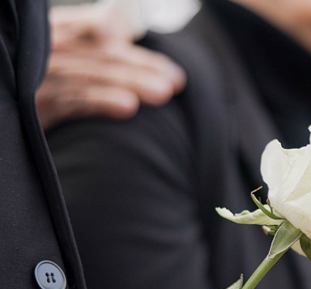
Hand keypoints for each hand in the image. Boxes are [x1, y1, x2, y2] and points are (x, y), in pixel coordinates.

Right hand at [37, 5, 185, 130]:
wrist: (4, 121)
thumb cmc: (29, 85)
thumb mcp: (56, 60)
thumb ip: (86, 47)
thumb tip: (120, 33)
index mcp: (49, 33)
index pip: (97, 28)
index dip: (134, 45)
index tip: (164, 65)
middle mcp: (42, 49)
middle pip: (100, 53)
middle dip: (141, 66)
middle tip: (176, 82)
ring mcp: (34, 75)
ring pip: (91, 74)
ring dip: (132, 83)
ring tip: (163, 94)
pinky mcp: (31, 105)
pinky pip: (71, 100)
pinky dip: (101, 100)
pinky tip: (128, 107)